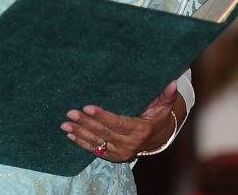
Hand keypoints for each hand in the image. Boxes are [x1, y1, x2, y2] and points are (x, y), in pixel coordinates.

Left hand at [60, 80, 179, 161]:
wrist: (158, 138)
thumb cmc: (157, 117)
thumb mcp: (164, 106)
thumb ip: (166, 95)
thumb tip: (172, 82)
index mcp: (139, 130)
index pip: (118, 123)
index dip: (102, 116)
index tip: (88, 107)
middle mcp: (129, 144)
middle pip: (104, 132)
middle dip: (86, 123)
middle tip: (71, 113)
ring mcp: (120, 152)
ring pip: (97, 142)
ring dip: (80, 133)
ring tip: (65, 124)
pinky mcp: (114, 156)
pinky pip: (96, 150)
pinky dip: (82, 143)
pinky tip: (70, 135)